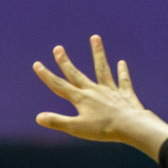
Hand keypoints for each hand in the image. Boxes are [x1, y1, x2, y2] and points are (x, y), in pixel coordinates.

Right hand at [33, 35, 167, 148]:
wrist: (130, 126)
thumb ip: (57, 122)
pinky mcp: (124, 95)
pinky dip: (122, 72)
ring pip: (102, 69)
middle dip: (65, 62)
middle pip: (76, 74)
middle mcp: (94, 90)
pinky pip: (123, 81)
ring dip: (98, 53)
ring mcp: (110, 91)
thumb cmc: (103, 129)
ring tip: (95, 37)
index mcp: (81, 98)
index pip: (59, 85)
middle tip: (58, 48)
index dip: (47, 75)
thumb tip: (38, 118)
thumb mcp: (76, 128)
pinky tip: (121, 63)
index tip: (37, 64)